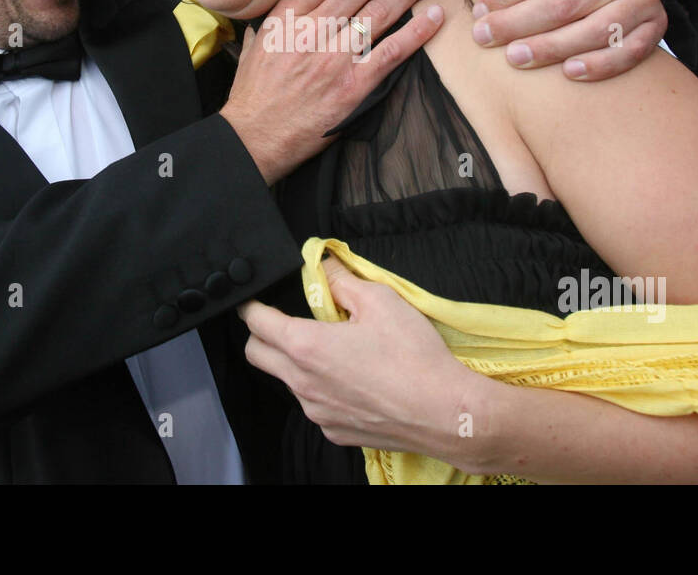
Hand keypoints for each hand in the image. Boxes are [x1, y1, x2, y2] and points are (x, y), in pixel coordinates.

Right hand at [220, 0, 442, 184]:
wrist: (256, 137)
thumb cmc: (254, 96)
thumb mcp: (252, 47)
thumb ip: (272, 23)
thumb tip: (286, 7)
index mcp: (285, 20)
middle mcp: (311, 33)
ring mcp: (334, 58)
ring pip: (379, 13)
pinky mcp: (354, 84)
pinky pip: (392, 51)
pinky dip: (417, 31)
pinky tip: (434, 15)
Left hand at [239, 257, 479, 462]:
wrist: (445, 413)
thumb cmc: (413, 355)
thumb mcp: (380, 300)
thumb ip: (342, 280)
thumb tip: (323, 267)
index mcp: (306, 346)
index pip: (257, 323)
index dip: (251, 307)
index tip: (253, 301)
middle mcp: (302, 383)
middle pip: (257, 355)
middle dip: (261, 335)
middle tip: (285, 322)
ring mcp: (316, 411)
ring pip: (288, 381)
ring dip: (296, 363)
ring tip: (335, 351)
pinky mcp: (334, 431)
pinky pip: (314, 405)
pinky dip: (322, 389)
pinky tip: (353, 380)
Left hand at [470, 0, 665, 80]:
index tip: (480, 14)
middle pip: (565, 4)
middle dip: (520, 24)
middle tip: (487, 39)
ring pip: (596, 30)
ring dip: (553, 48)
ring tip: (517, 58)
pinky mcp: (656, 26)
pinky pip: (628, 51)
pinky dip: (600, 65)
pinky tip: (569, 73)